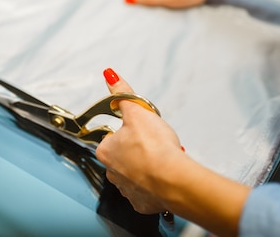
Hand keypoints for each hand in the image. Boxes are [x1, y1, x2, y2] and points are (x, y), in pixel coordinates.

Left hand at [95, 68, 183, 213]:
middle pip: (124, 156)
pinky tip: (164, 176)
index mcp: (106, 150)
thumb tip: (110, 76)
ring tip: (162, 160)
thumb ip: (122, 94)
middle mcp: (112, 172)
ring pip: (135, 174)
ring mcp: (127, 189)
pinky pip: (147, 192)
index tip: (142, 131)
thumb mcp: (137, 111)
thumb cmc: (155, 148)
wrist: (173, 180)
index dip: (129, 132)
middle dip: (139, 150)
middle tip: (155, 144)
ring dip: (147, 168)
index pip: (113, 137)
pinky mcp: (142, 203)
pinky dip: (155, 185)